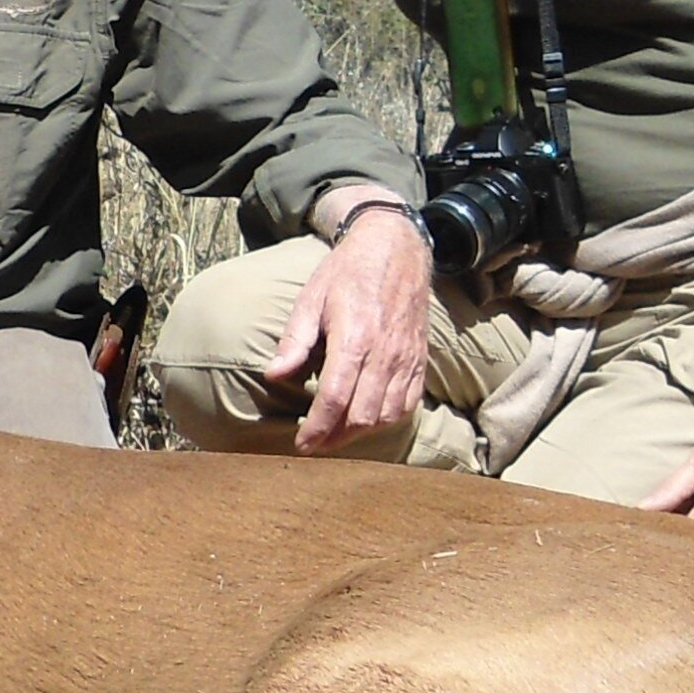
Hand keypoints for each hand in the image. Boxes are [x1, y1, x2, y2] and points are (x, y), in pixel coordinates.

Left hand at [272, 202, 432, 452]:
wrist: (396, 248)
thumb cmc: (347, 272)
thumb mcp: (311, 298)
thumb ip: (294, 341)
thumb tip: (274, 375)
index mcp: (355, 338)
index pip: (335, 398)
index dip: (317, 428)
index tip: (301, 444)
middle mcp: (385, 353)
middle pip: (361, 415)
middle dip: (335, 438)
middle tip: (313, 444)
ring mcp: (406, 359)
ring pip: (386, 416)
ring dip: (359, 433)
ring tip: (335, 435)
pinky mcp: (419, 361)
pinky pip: (407, 404)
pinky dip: (386, 420)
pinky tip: (366, 420)